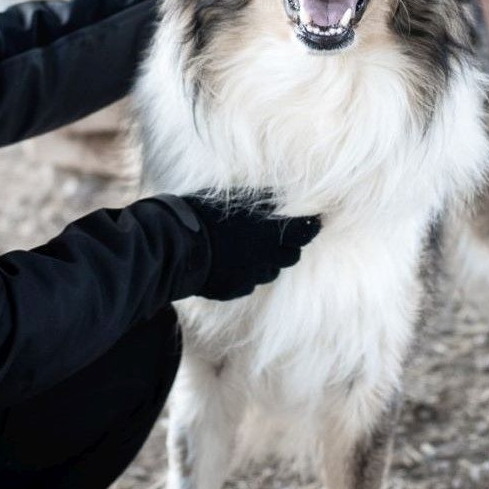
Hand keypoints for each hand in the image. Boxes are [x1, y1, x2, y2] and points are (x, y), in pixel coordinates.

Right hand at [182, 195, 320, 300]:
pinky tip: (231, 264)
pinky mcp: (234, 290)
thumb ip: (263, 201)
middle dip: (289, 247)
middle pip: (292, 256)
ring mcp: (251, 277)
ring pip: (271, 272)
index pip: (306, 232)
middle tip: (280, 237)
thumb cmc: (204, 215)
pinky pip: (249, 284)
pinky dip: (247, 275)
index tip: (314, 222)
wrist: (174, 248)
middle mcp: (267, 258)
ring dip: (268, 262)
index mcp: (271, 233)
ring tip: (251, 250)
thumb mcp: (236, 199)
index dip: (311, 227)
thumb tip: (281, 198)